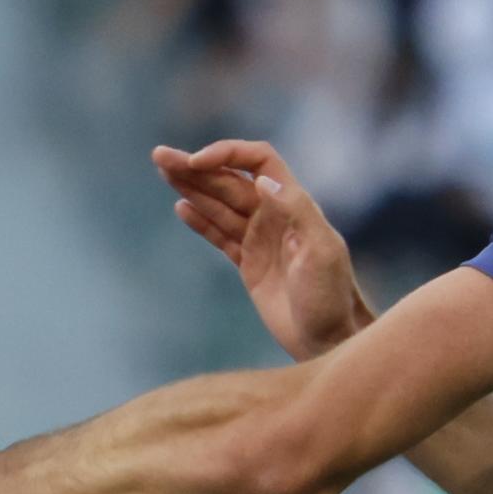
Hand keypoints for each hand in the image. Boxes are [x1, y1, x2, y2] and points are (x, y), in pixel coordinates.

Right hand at [153, 138, 373, 361]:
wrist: (330, 339)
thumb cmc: (332, 296)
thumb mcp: (321, 252)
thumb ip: (297, 211)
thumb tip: (262, 181)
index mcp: (293, 204)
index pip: (259, 161)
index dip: (228, 154)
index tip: (196, 161)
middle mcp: (275, 216)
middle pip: (229, 179)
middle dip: (195, 167)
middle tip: (160, 156)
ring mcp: (260, 239)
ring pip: (219, 205)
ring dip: (191, 187)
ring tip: (163, 170)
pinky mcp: (249, 264)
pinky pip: (220, 235)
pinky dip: (200, 221)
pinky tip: (181, 206)